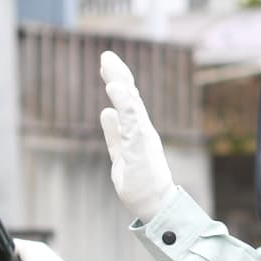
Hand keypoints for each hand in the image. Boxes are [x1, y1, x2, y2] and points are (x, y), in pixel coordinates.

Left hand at [99, 51, 175, 220]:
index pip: (127, 102)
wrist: (154, 205)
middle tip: (106, 55)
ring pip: (131, 103)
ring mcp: (142, 136)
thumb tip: (105, 112)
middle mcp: (142, 129)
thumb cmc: (140, 185)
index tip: (107, 64)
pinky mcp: (140, 145)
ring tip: (108, 64)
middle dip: (118, 75)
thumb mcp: (120, 154)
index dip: (117, 82)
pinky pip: (132, 119)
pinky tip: (116, 87)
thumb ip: (114, 134)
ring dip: (120, 82)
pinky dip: (125, 101)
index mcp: (137, 131)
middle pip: (130, 96)